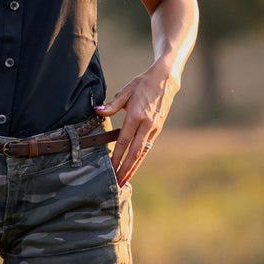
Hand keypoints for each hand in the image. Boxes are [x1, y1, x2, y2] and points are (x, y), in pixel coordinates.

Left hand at [98, 63, 180, 186]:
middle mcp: (147, 125)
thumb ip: (112, 105)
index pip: (124, 141)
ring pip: (143, 152)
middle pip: (135, 152)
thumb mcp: (126, 91)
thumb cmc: (142, 84)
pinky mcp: (157, 129)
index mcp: (137, 116)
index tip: (111, 168)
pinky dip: (139, 158)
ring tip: (125, 180)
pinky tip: (133, 166)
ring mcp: (154, 128)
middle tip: (118, 183)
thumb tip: (98, 110)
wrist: (165, 80)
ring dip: (133, 167)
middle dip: (126, 169)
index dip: (117, 156)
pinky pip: (147, 147)